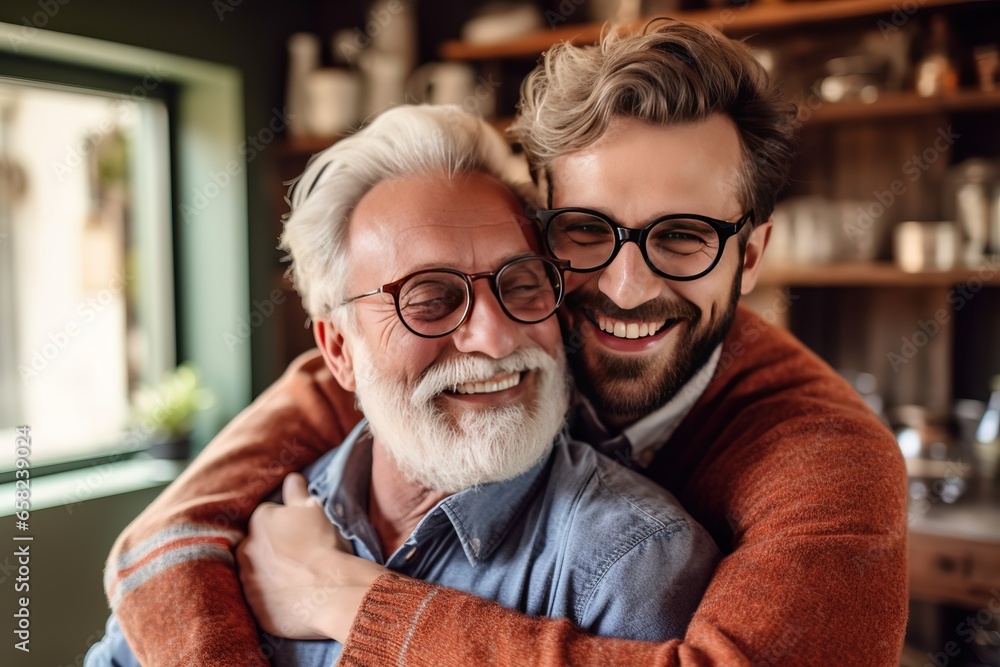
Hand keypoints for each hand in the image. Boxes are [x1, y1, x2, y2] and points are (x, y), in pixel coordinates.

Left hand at [236, 472, 386, 641]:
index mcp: (260, 519)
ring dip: (272, 572)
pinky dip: (274, 597)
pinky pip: (262, 599)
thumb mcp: (313, 510)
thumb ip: (297, 492)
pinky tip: (295, 596)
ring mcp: (248, 580)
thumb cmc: (323, 545)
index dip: (287, 524)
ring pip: (258, 571)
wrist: (331, 591)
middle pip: (259, 544)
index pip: (268, 515)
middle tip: (301, 556)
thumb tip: (292, 478)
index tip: (302, 533)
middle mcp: (246, 548)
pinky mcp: (255, 608)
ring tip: (299, 577)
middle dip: (274, 548)